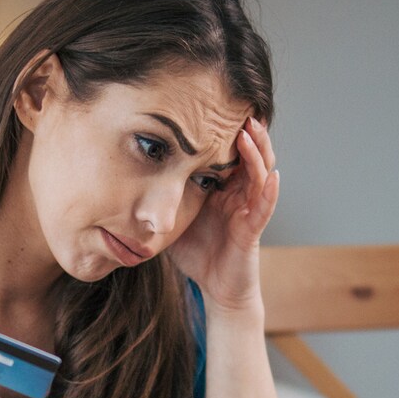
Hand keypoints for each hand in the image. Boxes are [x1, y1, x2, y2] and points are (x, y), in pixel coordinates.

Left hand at [167, 114, 279, 316]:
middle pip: (250, 155)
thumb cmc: (197, 254)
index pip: (228, 153)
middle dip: (248, 132)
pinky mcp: (254, 229)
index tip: (216, 107)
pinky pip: (265, 206)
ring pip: (261, 174)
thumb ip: (160, 198)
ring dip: (258, 152)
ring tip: (252, 131)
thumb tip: (125, 179)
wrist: (215, 289)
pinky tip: (273, 176)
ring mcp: (249, 210)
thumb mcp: (173, 217)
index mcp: (222, 189)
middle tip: (240, 108)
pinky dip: (271, 190)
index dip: (226, 132)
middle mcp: (239, 194)